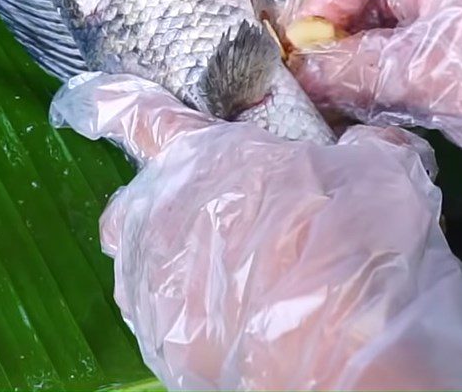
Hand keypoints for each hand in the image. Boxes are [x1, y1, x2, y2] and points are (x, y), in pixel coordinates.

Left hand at [51, 72, 461, 390]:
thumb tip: (369, 142)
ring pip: (146, 267)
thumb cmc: (359, 247)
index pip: (138, 114)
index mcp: (199, 158)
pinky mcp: (164, 350)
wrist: (356, 363)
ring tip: (242, 285)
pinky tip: (247, 328)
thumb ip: (361, 146)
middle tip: (213, 224)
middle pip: (129, 205)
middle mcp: (159, 216)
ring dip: (180, 267)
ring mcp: (154, 287)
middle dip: (156, 209)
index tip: (79, 98)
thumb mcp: (382, 171)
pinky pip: (167, 323)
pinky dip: (196, 320)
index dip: (104, 101)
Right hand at [281, 0, 461, 266]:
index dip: (314, 5)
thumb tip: (295, 73)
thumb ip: (350, 69)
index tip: (300, 55)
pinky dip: (382, 63)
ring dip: (354, 54)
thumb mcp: (425, 70)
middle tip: (314, 81)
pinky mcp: (459, 26)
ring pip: (378, 14)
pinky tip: (369, 95)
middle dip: (332, 33)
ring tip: (337, 95)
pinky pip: (403, 35)